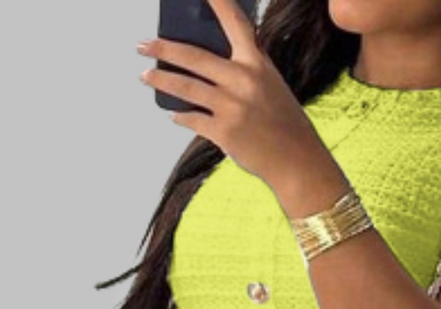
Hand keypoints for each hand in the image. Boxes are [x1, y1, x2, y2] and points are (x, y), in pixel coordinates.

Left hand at [137, 0, 328, 193]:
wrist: (296, 161)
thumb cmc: (283, 122)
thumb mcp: (270, 84)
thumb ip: (244, 68)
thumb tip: (206, 60)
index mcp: (257, 63)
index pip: (234, 22)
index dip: (216, 2)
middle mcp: (243, 80)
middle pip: (193, 56)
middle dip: (164, 48)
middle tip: (143, 45)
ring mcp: (232, 107)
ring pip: (185, 87)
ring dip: (161, 79)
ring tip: (145, 76)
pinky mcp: (224, 132)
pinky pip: (192, 119)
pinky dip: (180, 115)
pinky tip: (174, 113)